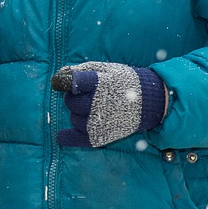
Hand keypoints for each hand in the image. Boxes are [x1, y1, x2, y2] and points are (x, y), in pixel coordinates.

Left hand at [51, 62, 167, 147]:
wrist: (149, 101)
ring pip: (74, 119)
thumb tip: (59, 75)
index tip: (57, 82)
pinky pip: (79, 139)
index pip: (74, 82)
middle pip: (70, 102)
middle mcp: (98, 103)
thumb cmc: (122, 81)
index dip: (63, 82)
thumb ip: (80, 70)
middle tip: (85, 96)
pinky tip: (61, 136)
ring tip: (93, 108)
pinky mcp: (102, 136)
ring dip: (78, 113)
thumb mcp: (104, 69)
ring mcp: (100, 121)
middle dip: (74, 98)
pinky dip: (69, 138)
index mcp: (99, 83)